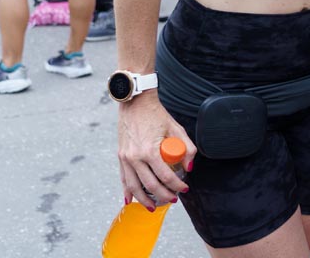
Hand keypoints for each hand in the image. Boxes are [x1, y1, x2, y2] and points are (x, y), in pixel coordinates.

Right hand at [117, 94, 194, 209]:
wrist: (135, 104)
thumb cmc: (157, 115)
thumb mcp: (176, 128)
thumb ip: (187, 148)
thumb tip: (189, 168)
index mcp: (149, 150)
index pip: (165, 176)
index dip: (176, 186)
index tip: (184, 189)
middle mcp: (135, 157)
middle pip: (150, 185)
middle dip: (163, 196)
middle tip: (173, 200)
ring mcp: (125, 158)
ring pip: (134, 186)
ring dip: (144, 199)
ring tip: (154, 206)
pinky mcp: (120, 157)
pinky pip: (123, 178)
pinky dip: (127, 191)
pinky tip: (130, 201)